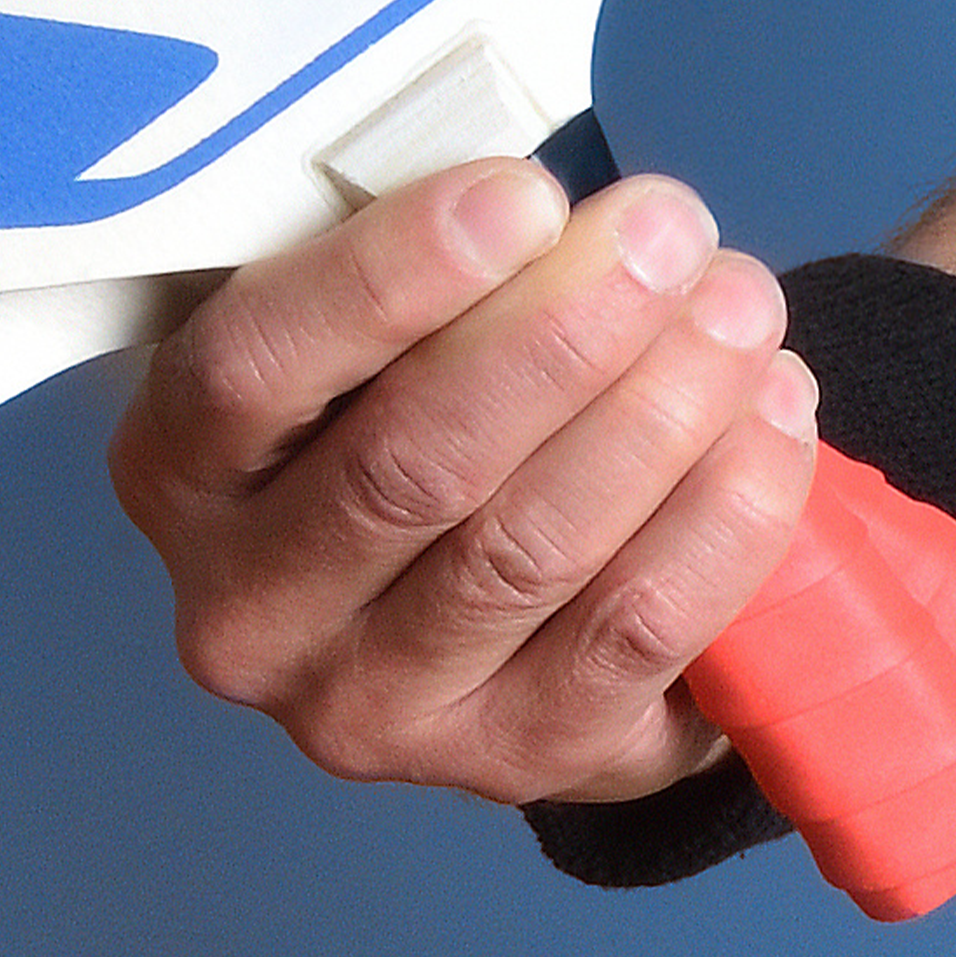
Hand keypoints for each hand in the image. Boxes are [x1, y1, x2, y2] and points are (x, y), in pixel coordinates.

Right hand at [111, 159, 821, 803]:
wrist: (513, 600)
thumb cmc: (436, 412)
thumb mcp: (378, 336)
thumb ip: (428, 271)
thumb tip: (555, 212)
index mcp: (180, 473)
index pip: (255, 369)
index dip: (394, 276)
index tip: (527, 197)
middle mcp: (249, 614)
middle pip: (413, 462)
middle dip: (566, 333)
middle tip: (674, 234)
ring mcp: (375, 709)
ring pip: (532, 546)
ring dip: (662, 409)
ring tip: (740, 310)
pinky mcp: (516, 759)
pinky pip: (638, 628)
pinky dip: (723, 511)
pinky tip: (775, 416)